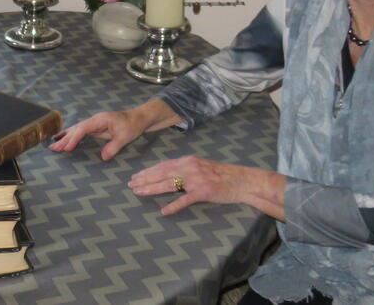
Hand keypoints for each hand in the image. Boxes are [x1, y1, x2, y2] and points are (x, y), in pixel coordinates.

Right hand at [50, 99, 180, 160]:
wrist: (138, 118)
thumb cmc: (132, 125)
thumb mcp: (125, 137)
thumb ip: (113, 146)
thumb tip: (103, 157)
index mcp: (99, 120)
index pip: (83, 129)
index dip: (74, 138)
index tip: (67, 148)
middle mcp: (94, 120)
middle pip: (76, 129)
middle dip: (64, 139)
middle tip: (53, 149)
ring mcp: (94, 123)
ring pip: (76, 130)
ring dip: (65, 138)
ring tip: (53, 146)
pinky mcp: (95, 128)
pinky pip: (80, 132)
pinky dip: (71, 136)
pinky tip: (64, 140)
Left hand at [129, 156, 280, 216]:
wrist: (242, 180)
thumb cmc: (222, 175)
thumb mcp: (201, 166)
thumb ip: (185, 169)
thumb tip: (167, 173)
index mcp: (187, 161)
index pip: (163, 165)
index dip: (148, 171)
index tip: (135, 176)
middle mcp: (189, 167)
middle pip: (162, 173)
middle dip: (144, 179)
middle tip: (131, 185)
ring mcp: (196, 180)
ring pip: (169, 184)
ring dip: (152, 189)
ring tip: (139, 193)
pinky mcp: (204, 192)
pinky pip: (186, 200)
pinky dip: (174, 205)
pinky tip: (164, 211)